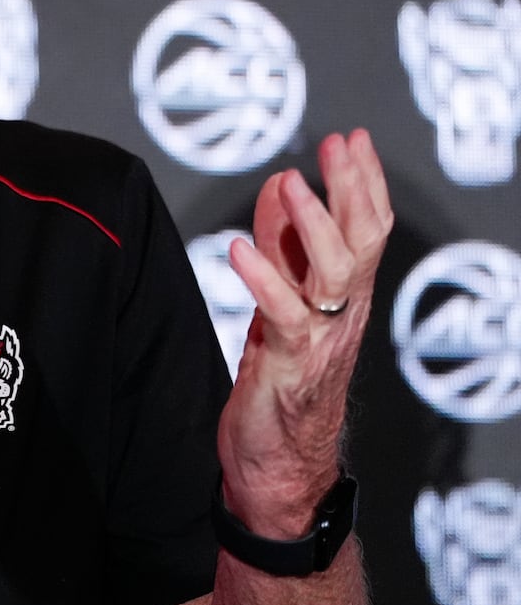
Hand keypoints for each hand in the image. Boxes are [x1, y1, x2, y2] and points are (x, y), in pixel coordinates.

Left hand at [218, 130, 392, 536]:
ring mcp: (319, 341)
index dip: (362, 183)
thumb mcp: (279, 300)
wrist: (278, 466)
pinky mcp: (288, 368)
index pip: (367, 230)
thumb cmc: (280, 380)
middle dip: (353, 189)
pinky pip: (283, 319)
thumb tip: (278, 185)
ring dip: (312, 226)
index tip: (352, 138)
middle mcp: (341, 315)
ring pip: (334, 275)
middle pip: (362, 243)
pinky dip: (263, 281)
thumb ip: (280, 245)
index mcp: (343, 297)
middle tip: (339, 145)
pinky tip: (238, 250)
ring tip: (290, 183)